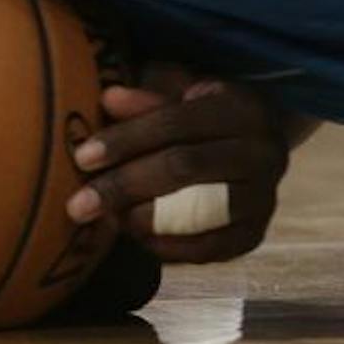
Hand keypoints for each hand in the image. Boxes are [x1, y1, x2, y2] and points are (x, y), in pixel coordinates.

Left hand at [63, 66, 289, 263]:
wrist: (256, 146)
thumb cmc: (205, 115)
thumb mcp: (181, 94)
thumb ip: (146, 100)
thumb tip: (108, 100)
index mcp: (241, 108)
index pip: (175, 124)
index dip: (126, 140)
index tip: (82, 157)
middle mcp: (263, 153)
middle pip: (184, 168)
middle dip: (125, 186)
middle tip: (79, 204)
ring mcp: (264, 198)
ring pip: (196, 212)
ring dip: (142, 219)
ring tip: (106, 220)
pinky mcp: (255, 235)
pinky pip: (207, 248)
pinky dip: (167, 246)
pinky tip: (135, 237)